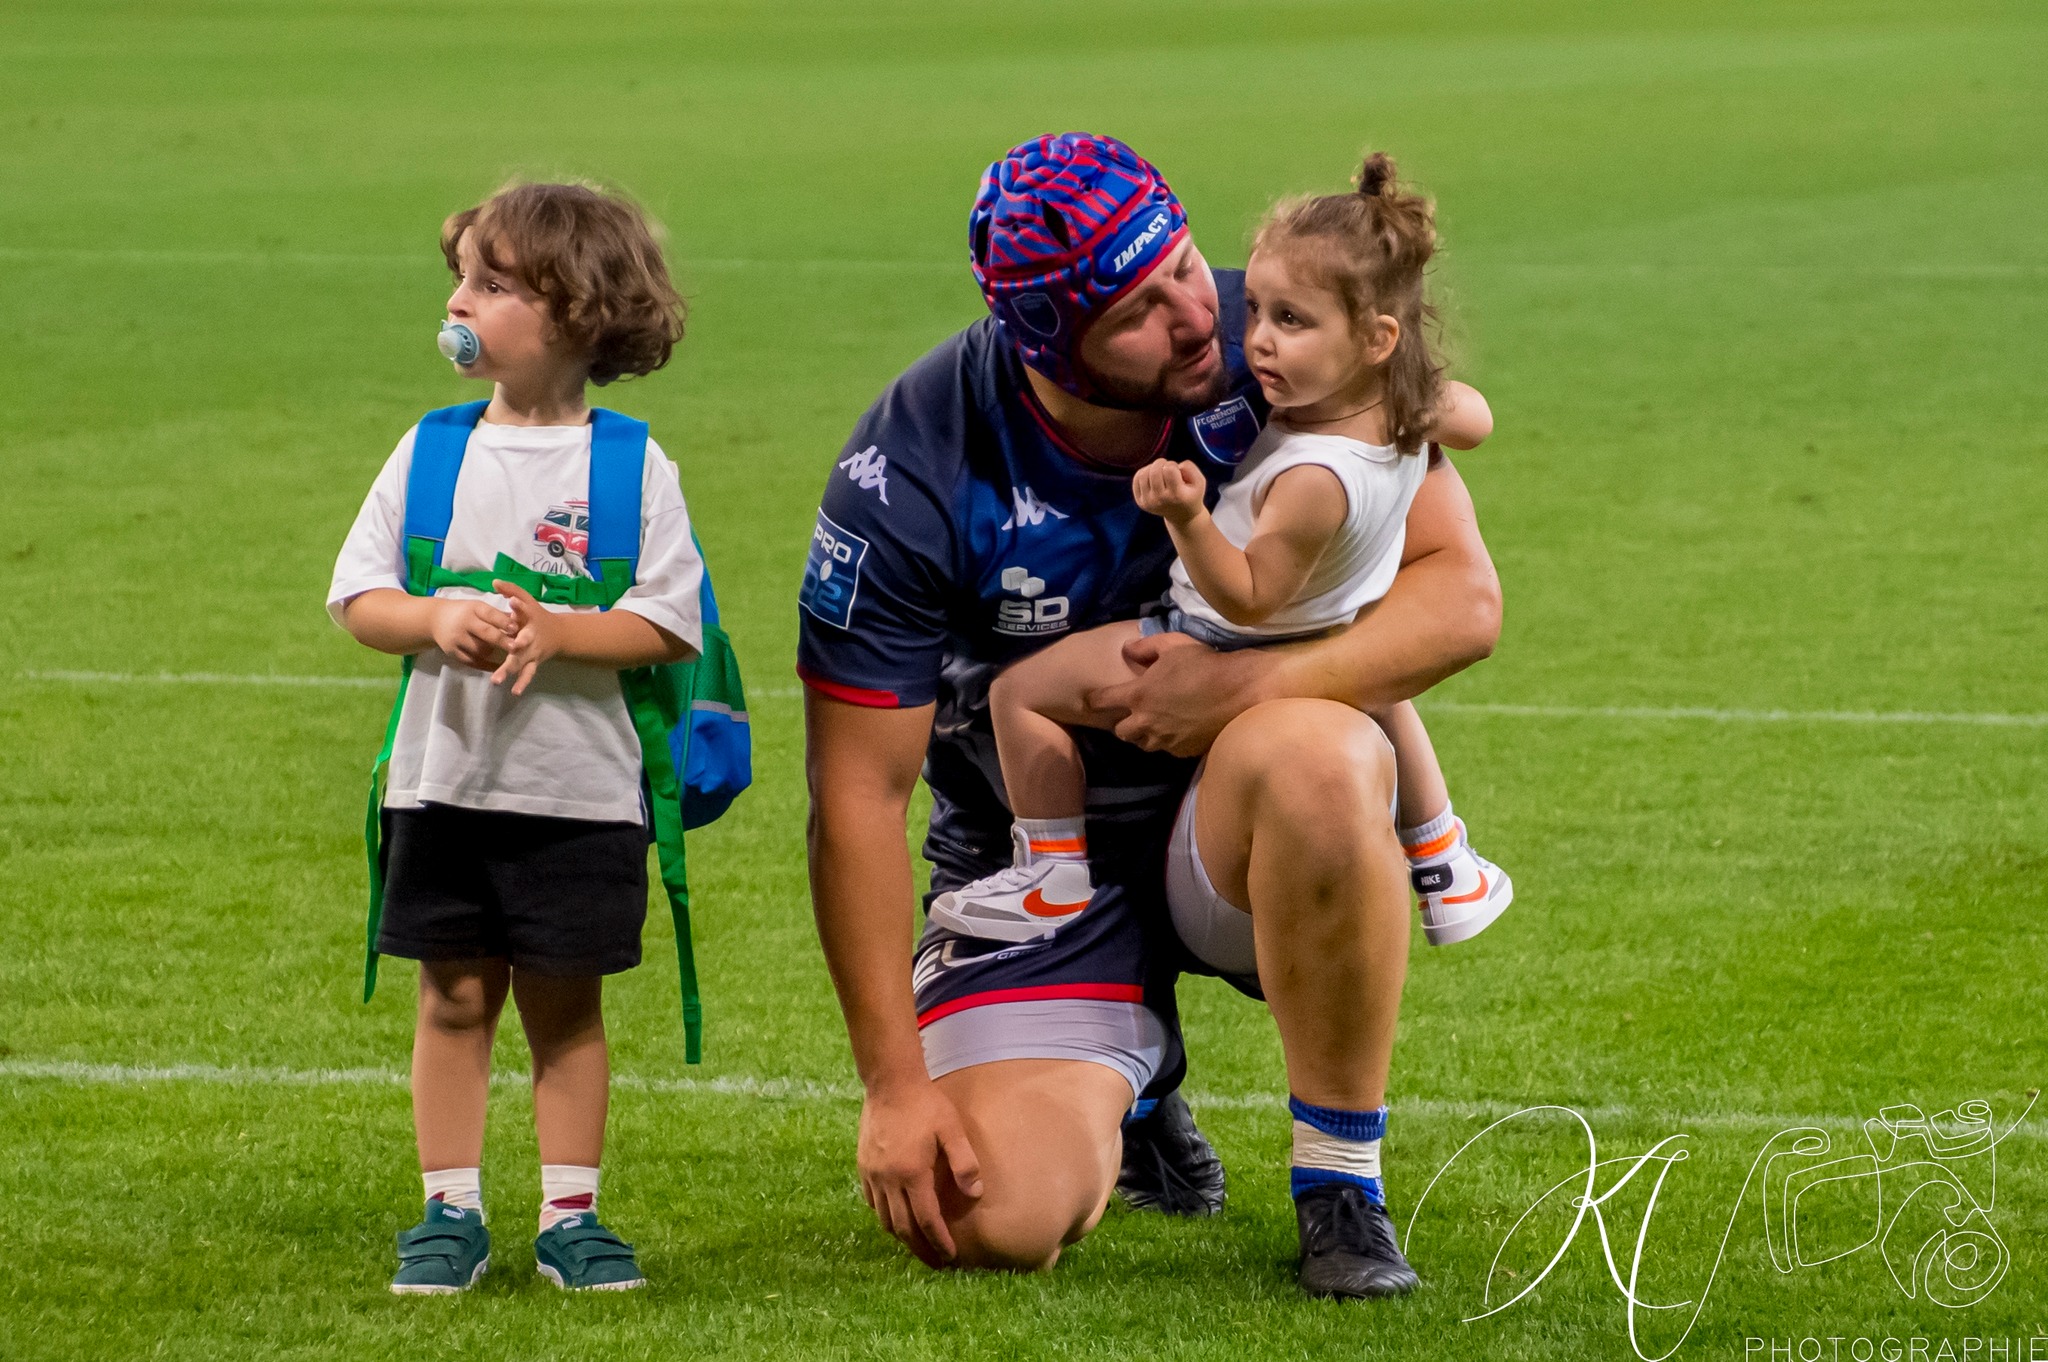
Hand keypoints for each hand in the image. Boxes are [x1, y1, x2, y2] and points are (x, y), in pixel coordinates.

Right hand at [428, 598, 513, 669]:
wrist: (435, 619)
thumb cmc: (464, 612)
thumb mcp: (479, 608)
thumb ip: (498, 615)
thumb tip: (522, 620)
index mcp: (473, 609)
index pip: (490, 614)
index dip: (503, 622)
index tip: (516, 628)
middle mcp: (464, 623)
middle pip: (485, 633)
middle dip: (501, 640)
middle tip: (516, 647)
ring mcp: (457, 639)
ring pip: (480, 649)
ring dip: (494, 653)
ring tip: (507, 656)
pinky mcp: (453, 652)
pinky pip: (472, 661)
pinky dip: (486, 666)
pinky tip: (498, 668)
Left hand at [488, 580, 561, 694]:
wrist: (559, 634)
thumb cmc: (537, 616)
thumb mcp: (527, 600)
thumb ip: (512, 590)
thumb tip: (494, 581)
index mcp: (530, 618)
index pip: (526, 610)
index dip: (520, 606)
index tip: (512, 601)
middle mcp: (532, 635)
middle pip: (524, 640)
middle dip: (517, 644)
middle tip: (511, 647)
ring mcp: (533, 651)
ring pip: (522, 661)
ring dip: (510, 670)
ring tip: (496, 679)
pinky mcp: (533, 662)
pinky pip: (527, 674)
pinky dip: (522, 683)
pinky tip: (514, 692)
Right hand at [856, 1075, 983, 1264]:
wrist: (890, 1082)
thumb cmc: (926, 1104)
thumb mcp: (952, 1130)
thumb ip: (965, 1162)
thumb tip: (975, 1193)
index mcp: (912, 1173)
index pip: (926, 1220)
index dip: (938, 1242)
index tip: (949, 1257)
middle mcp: (888, 1179)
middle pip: (902, 1227)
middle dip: (920, 1248)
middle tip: (934, 1261)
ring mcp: (872, 1173)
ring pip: (884, 1218)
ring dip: (901, 1234)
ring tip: (917, 1242)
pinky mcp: (863, 1165)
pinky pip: (871, 1201)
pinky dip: (884, 1214)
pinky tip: (895, 1215)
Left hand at [1086, 630, 1267, 755]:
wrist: (1239, 691)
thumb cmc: (1204, 663)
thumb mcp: (1173, 644)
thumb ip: (1145, 647)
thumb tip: (1126, 650)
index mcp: (1138, 695)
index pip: (1103, 700)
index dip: (1095, 699)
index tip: (1092, 698)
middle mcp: (1146, 721)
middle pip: (1120, 732)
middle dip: (1123, 723)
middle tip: (1134, 712)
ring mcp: (1164, 739)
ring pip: (1143, 744)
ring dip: (1144, 734)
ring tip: (1156, 723)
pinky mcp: (1182, 751)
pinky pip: (1167, 749)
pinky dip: (1168, 741)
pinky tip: (1179, 729)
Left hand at [1131, 458, 1206, 524]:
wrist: (1182, 516)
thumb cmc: (1191, 494)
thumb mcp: (1199, 481)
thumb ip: (1190, 468)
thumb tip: (1175, 465)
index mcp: (1177, 495)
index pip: (1169, 470)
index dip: (1173, 465)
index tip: (1177, 471)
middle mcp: (1161, 500)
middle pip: (1154, 471)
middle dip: (1161, 463)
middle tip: (1167, 468)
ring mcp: (1149, 502)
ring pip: (1143, 474)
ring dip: (1152, 467)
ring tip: (1160, 471)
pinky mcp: (1141, 502)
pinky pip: (1137, 479)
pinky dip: (1144, 472)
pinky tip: (1152, 475)